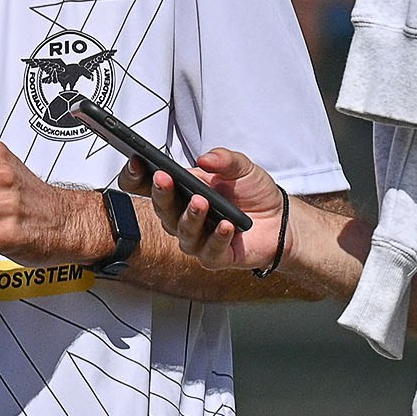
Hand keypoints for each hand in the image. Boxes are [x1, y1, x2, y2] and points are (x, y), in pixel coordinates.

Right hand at [141, 148, 285, 271]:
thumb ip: (224, 159)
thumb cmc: (253, 195)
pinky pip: (211, 251)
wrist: (280, 220)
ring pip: (184, 232)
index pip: (148, 186)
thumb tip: (206, 158)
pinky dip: (218, 237)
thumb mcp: (242, 167)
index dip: (136, 176)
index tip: (137, 162)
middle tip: (164, 179)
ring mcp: (198, 239)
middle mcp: (183, 217)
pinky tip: (226, 225)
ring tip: (201, 202)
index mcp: (181, 192)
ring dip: (191, 217)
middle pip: (163, 209)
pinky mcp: (216, 257)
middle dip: (162, 194)